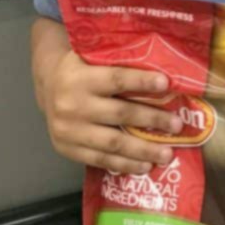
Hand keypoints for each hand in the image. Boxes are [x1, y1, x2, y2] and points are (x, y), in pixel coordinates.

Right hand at [44, 51, 182, 173]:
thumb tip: (164, 72)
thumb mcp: (93, 58)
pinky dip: (124, 164)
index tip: (166, 84)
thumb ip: (119, 63)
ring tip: (167, 154)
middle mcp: (73, 104)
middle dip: (152, 120)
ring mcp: (68, 130)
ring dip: (143, 150)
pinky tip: (144, 166)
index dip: (141, 82)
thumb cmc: (82, 69)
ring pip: (112, 143)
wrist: (47, 86)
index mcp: (81, 77)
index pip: (116, 79)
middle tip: (177, 125)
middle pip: (120, 114)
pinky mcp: (67, 148)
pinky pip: (100, 159)